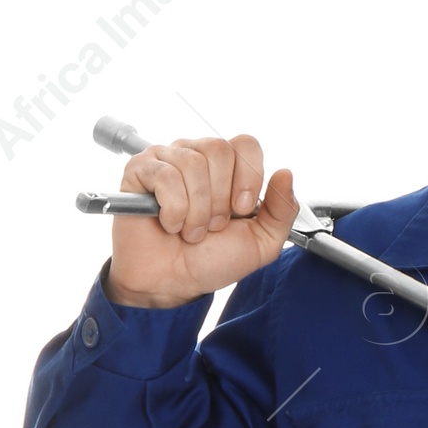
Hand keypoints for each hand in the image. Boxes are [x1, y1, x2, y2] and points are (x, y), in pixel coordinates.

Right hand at [107, 134, 298, 308]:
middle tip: (212, 226)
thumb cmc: (210, 261)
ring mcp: (167, 159)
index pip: (246, 144)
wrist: (172, 283)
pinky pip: (165, 176)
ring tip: (191, 231)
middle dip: (220, 199)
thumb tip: (286, 173)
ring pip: (192, 164)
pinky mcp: (141, 169)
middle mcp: (197, 155)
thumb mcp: (260, 243)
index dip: (248, 178)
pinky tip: (169, 224)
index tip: (240, 211)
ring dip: (197, 211)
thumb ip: (281, 212)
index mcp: (227, 168)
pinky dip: (173, 210)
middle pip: (219, 150)